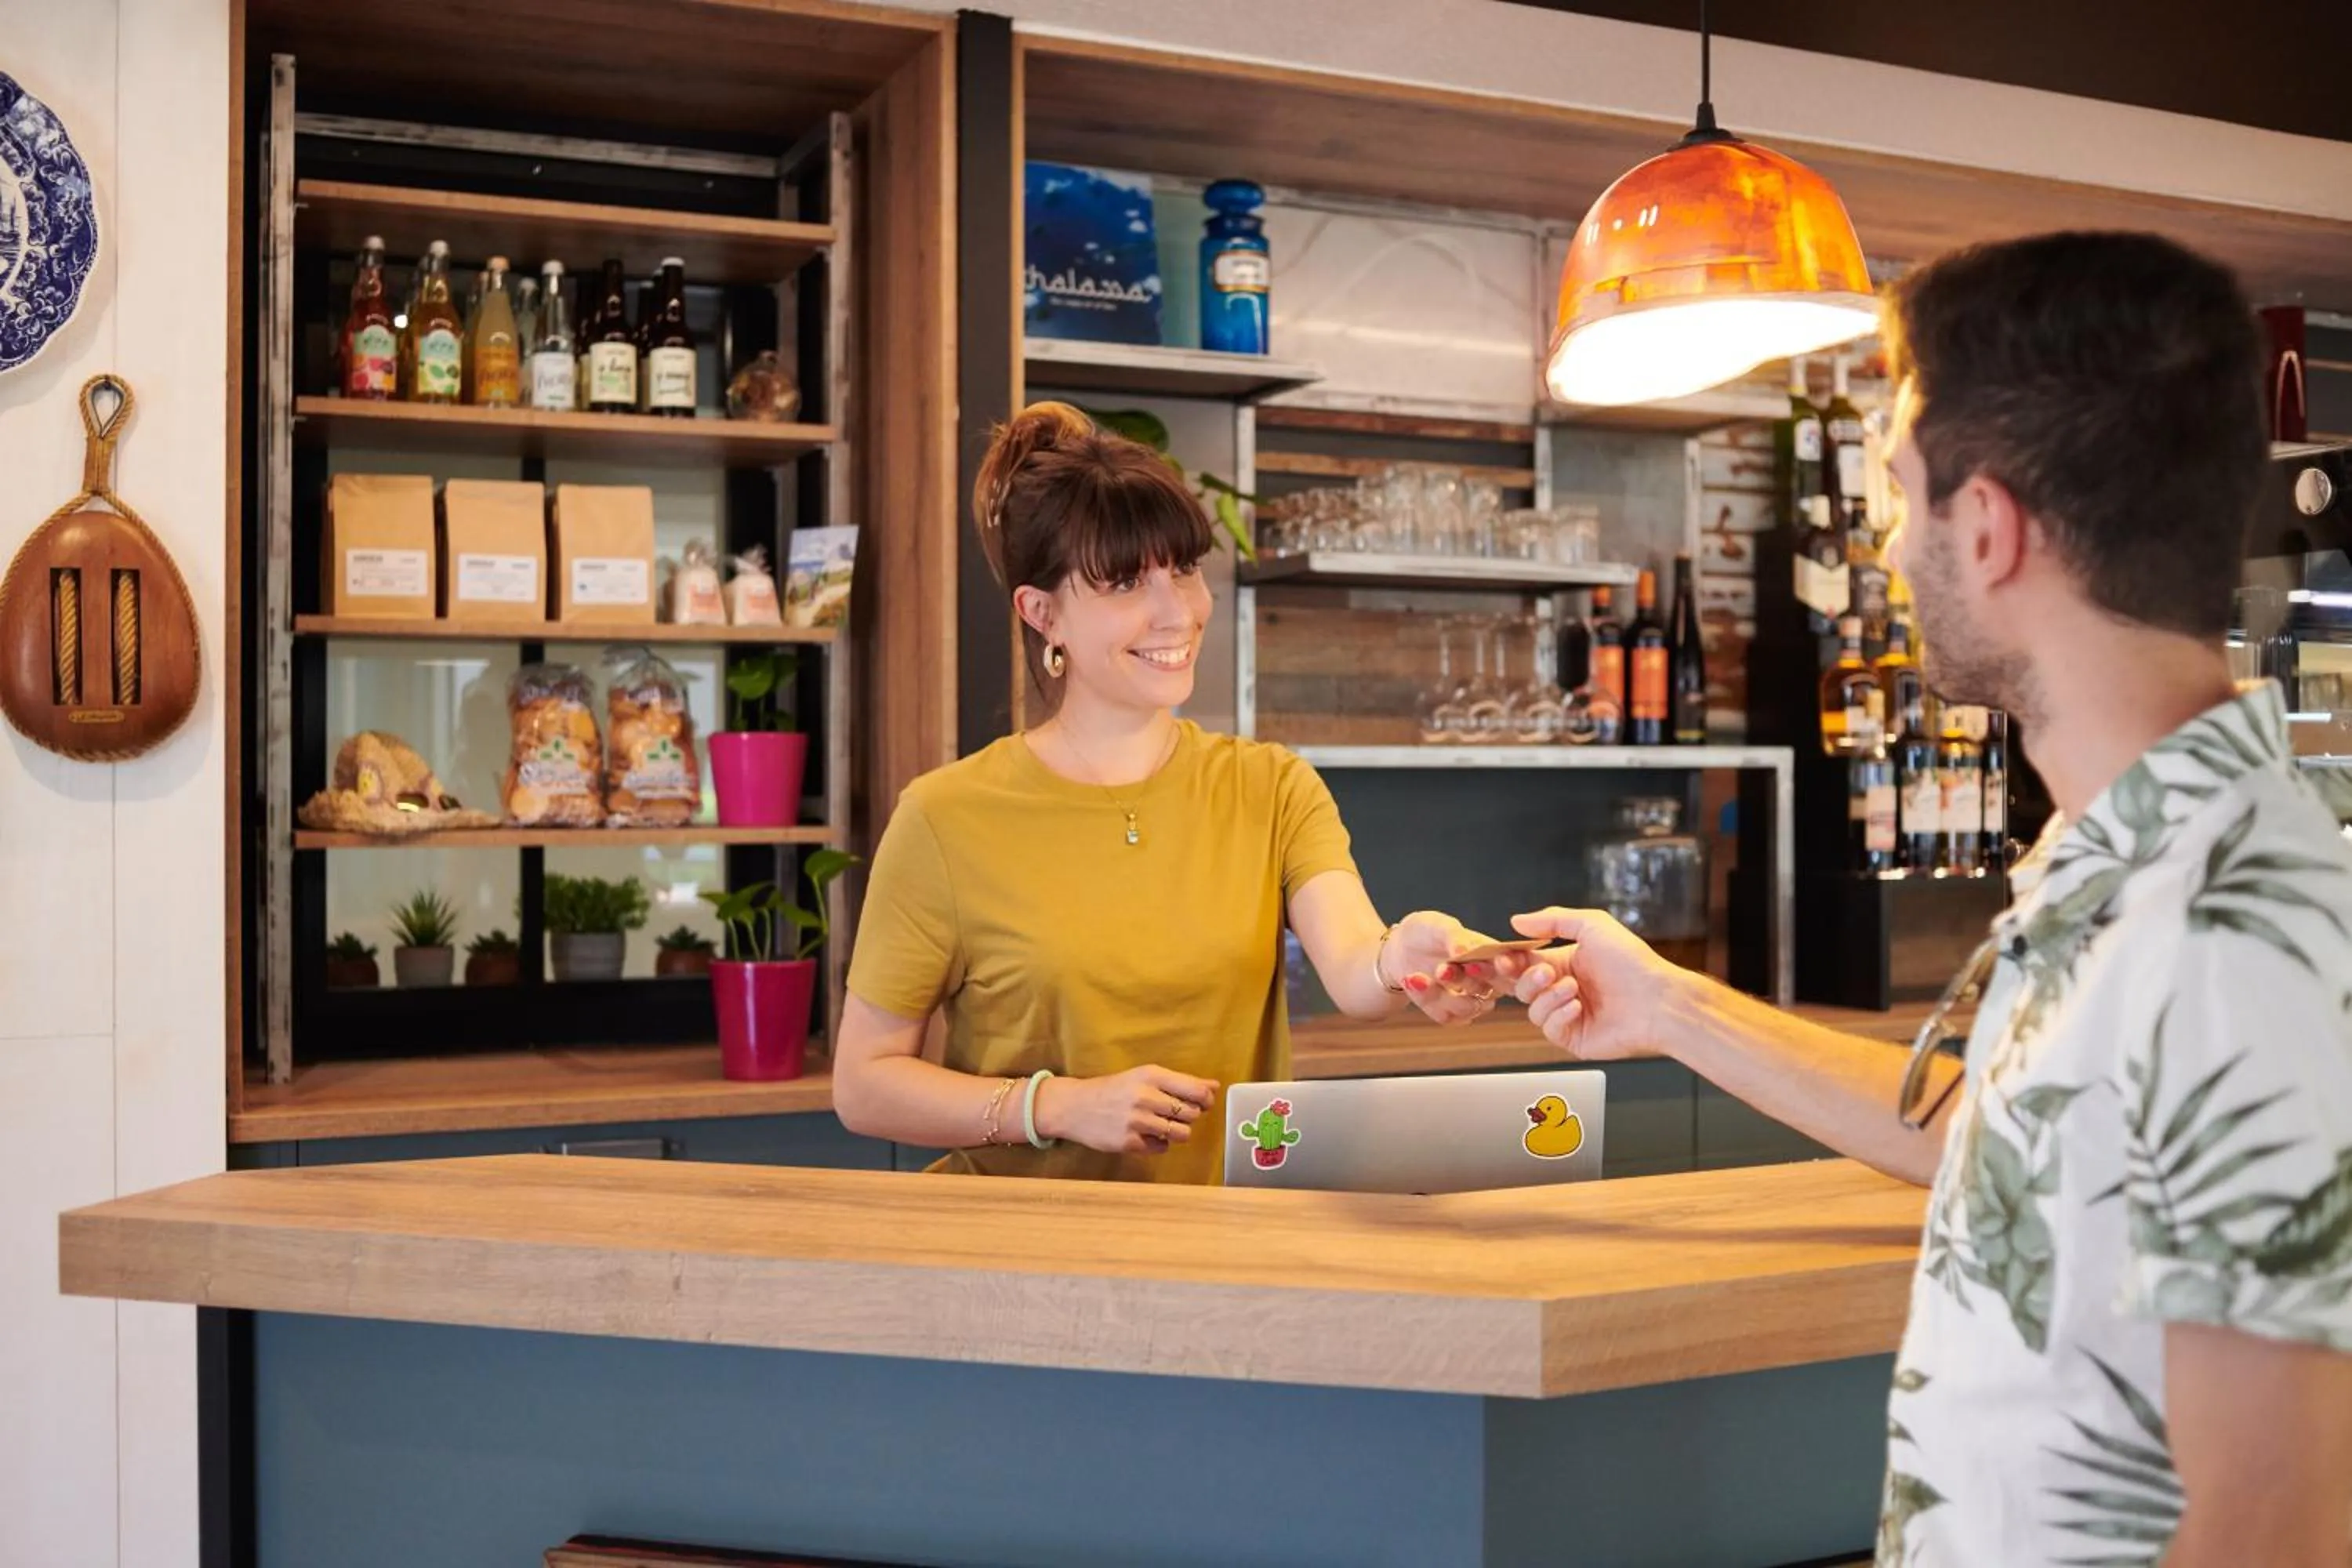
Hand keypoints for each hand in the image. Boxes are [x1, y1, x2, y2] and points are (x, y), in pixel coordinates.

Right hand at [1032, 1065, 1217, 1155]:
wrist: (1075, 1106)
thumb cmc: (1114, 1090)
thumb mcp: (1145, 1077)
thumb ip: (1181, 1082)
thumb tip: (1215, 1086)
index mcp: (1151, 1076)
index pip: (1197, 1091)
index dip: (1206, 1100)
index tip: (1203, 1103)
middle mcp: (1145, 1096)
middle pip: (1192, 1114)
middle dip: (1188, 1116)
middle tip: (1172, 1113)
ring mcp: (1136, 1121)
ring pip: (1181, 1133)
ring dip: (1176, 1132)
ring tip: (1161, 1125)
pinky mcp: (1129, 1142)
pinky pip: (1162, 1148)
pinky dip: (1158, 1143)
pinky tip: (1145, 1134)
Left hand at [1382, 910, 1502, 1025]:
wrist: (1401, 949)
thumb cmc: (1428, 932)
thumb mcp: (1439, 926)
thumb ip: (1454, 937)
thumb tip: (1464, 949)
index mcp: (1495, 956)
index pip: (1516, 966)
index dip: (1513, 967)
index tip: (1500, 962)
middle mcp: (1489, 981)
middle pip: (1495, 991)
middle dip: (1470, 981)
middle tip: (1445, 968)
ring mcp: (1470, 999)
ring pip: (1470, 1007)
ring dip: (1445, 993)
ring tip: (1418, 974)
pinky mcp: (1450, 1013)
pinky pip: (1446, 1015)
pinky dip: (1426, 998)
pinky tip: (1412, 980)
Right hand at [1502, 908, 1681, 1060]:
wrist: (1658, 1000)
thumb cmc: (1633, 963)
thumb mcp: (1593, 925)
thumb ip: (1552, 919)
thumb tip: (1517, 921)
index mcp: (1565, 963)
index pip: (1524, 962)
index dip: (1510, 961)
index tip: (1502, 957)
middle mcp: (1564, 989)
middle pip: (1522, 987)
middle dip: (1527, 978)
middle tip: (1546, 971)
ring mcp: (1568, 1015)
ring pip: (1532, 1010)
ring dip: (1548, 996)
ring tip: (1573, 988)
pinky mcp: (1574, 1038)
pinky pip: (1549, 1029)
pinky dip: (1559, 1015)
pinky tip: (1577, 1007)